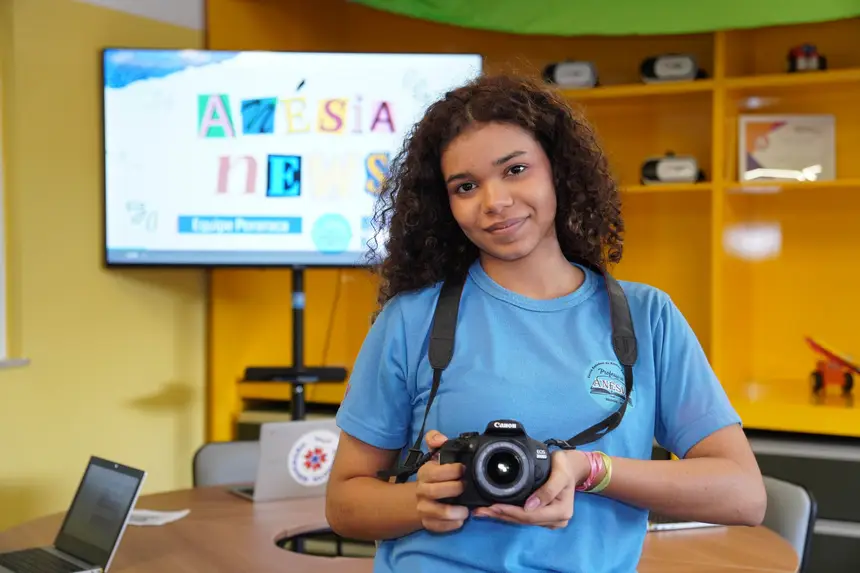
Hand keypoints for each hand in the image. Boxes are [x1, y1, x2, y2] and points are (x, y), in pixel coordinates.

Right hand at [415, 430, 468, 533]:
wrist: (421, 496)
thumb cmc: (436, 474)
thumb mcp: (435, 455)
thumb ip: (436, 441)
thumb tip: (441, 438)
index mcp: (425, 473)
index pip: (434, 472)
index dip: (450, 470)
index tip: (463, 469)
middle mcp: (422, 490)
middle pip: (434, 492)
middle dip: (453, 489)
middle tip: (465, 487)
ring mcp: (424, 507)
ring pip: (434, 512)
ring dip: (452, 512)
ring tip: (465, 511)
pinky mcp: (427, 522)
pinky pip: (436, 527)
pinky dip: (449, 526)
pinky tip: (459, 521)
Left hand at [472, 450, 589, 529]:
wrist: (571, 467)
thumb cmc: (566, 466)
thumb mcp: (560, 473)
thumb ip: (548, 490)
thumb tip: (530, 506)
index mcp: (561, 512)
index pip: (531, 515)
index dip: (511, 512)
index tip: (493, 506)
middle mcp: (556, 520)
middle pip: (524, 520)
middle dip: (502, 515)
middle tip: (481, 510)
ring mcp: (550, 520)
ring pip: (522, 521)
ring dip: (502, 516)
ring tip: (483, 511)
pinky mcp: (543, 516)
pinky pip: (524, 517)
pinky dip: (509, 514)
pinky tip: (495, 511)